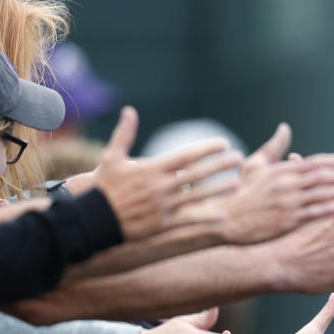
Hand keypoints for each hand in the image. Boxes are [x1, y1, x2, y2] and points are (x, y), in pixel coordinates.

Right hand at [94, 106, 243, 240]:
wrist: (94, 219)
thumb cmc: (104, 187)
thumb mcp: (112, 157)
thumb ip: (124, 134)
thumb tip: (129, 110)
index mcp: (152, 169)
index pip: (186, 156)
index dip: (206, 149)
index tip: (223, 143)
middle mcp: (161, 186)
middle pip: (197, 174)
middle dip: (220, 165)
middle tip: (240, 158)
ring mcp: (164, 206)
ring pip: (198, 196)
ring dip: (219, 189)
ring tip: (237, 182)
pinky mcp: (163, 223)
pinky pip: (189, 219)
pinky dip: (206, 217)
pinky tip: (223, 214)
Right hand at [209, 123, 333, 243]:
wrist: (226, 220)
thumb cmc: (242, 193)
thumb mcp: (254, 166)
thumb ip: (273, 148)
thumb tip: (285, 128)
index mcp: (281, 171)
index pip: (314, 163)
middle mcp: (286, 185)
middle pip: (324, 177)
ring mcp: (287, 203)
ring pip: (322, 194)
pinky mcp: (286, 221)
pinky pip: (312, 213)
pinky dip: (330, 208)